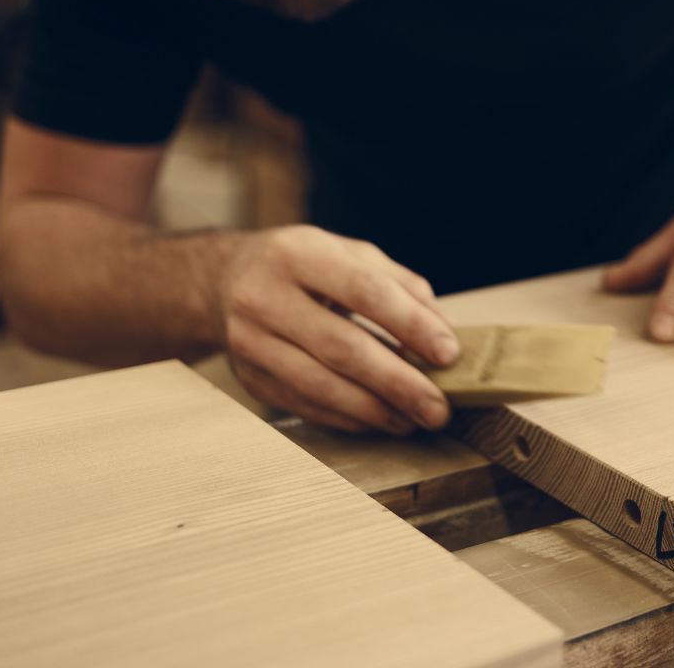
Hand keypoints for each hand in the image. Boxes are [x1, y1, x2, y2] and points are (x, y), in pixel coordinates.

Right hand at [209, 225, 458, 433]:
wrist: (226, 281)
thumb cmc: (305, 266)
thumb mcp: (350, 254)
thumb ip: (401, 286)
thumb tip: (443, 333)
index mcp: (297, 253)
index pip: (363, 290)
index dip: (410, 324)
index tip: (448, 353)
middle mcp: (264, 296)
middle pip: (341, 346)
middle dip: (397, 382)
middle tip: (438, 407)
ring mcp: (250, 341)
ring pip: (320, 385)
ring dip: (375, 410)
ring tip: (414, 419)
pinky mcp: (249, 378)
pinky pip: (306, 406)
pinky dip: (348, 418)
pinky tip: (379, 420)